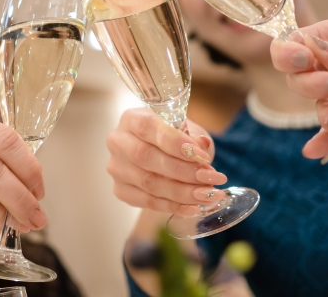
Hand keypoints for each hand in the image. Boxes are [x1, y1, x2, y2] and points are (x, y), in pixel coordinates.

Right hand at [106, 108, 227, 214]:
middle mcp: (118, 142)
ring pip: (148, 182)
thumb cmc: (172, 136)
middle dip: (182, 170)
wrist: (159, 151)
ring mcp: (117, 168)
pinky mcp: (121, 190)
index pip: (148, 127)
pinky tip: (194, 207)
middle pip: (146, 157)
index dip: (175, 142)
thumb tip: (203, 145)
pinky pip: (147, 201)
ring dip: (182, 192)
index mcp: (131, 118)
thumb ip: (193, 136)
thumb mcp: (186, 128)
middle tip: (210, 177)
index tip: (201, 156)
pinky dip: (173, 206)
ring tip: (208, 194)